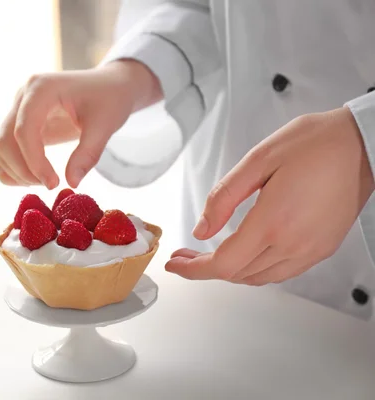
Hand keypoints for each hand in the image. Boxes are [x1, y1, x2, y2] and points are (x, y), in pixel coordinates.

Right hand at [0, 60, 161, 188]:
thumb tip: (71, 183)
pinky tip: (35, 177)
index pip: (24, 130)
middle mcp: (22, 96)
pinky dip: (11, 170)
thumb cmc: (109, 100)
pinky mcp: (18, 124)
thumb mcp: (105, 125)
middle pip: (5, 141)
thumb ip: (88, 154)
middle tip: (52, 184)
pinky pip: (1, 151)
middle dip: (24, 170)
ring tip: (46, 180)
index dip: (34, 161)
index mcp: (41, 88)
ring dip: (16, 172)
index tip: (53, 184)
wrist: (108, 87)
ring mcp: (17, 110)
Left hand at [165, 107, 374, 285]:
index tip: (175, 264)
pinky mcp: (323, 248)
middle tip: (186, 253)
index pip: (223, 264)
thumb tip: (202, 230)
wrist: (364, 144)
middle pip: (238, 274)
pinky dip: (256, 268)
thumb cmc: (315, 143)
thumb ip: (224, 197)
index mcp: (274, 222)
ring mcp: (311, 250)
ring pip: (259, 277)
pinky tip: (244, 250)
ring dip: (230, 270)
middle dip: (205, 268)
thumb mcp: (258, 160)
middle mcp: (294, 244)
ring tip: (210, 253)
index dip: (194, 269)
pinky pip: (281, 271)